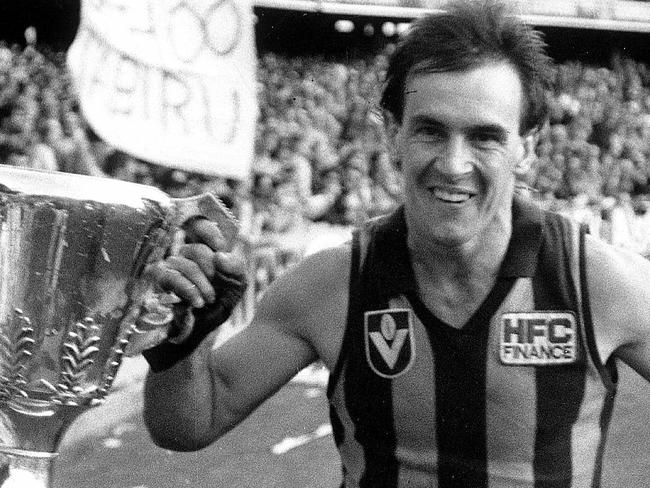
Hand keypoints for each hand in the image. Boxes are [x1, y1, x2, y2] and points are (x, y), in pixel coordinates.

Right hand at [141, 218, 247, 370]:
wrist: (197, 341)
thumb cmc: (214, 312)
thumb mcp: (235, 289)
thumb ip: (236, 268)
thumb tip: (221, 254)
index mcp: (202, 255)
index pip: (198, 227)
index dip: (207, 230)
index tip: (220, 244)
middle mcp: (182, 259)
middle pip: (194, 248)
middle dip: (210, 268)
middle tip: (215, 290)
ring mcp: (166, 271)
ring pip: (182, 262)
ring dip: (200, 282)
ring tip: (207, 301)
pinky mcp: (154, 285)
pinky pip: (169, 275)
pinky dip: (186, 288)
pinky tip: (196, 302)